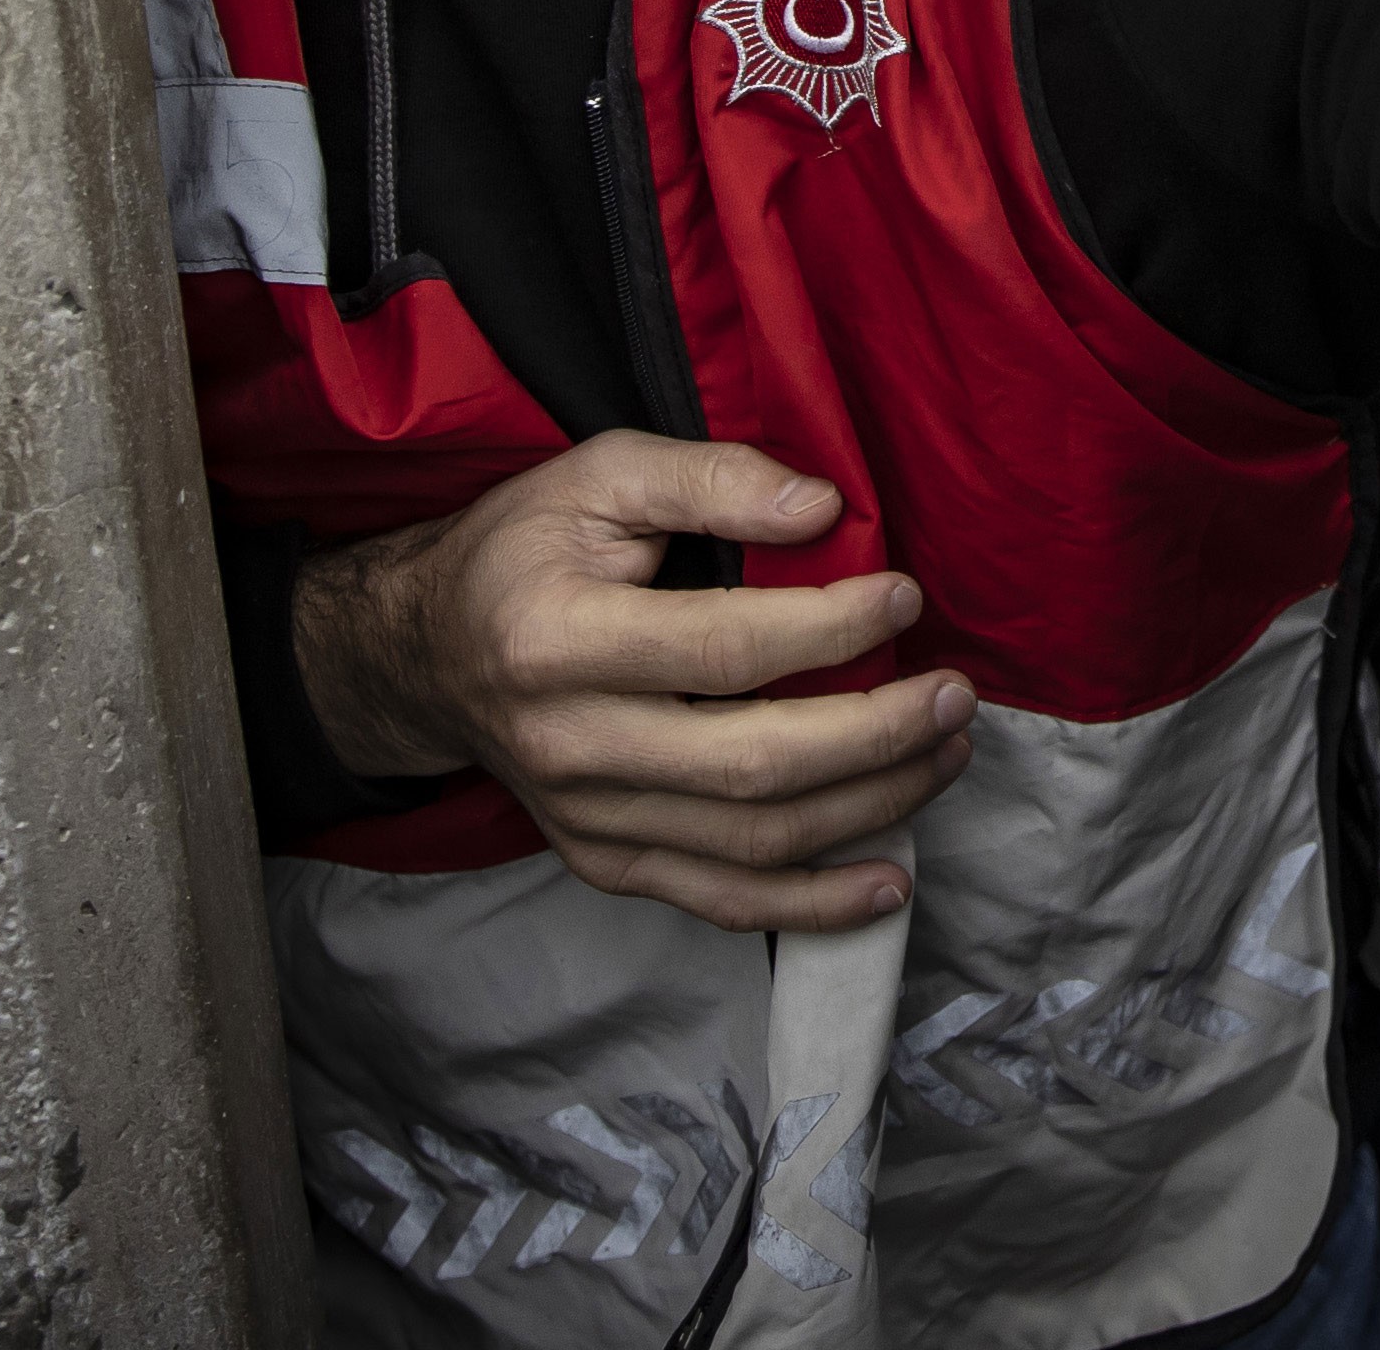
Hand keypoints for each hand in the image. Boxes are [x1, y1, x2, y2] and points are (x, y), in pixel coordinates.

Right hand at [294, 431, 977, 933]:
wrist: (425, 654)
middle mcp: (570, 746)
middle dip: (877, 735)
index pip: (725, 650)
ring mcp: (587, 819)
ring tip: (947, 755)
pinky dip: (813, 905)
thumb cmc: (524, 550)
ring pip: (752, 841)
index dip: (831, 628)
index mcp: (558, 643)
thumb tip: (824, 509)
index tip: (906, 598)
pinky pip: (721, 900)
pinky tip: (890, 881)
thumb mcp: (600, 474)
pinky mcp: (604, 861)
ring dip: (871, 807)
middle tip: (955, 695)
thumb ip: (713, 479)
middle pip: (753, 765)